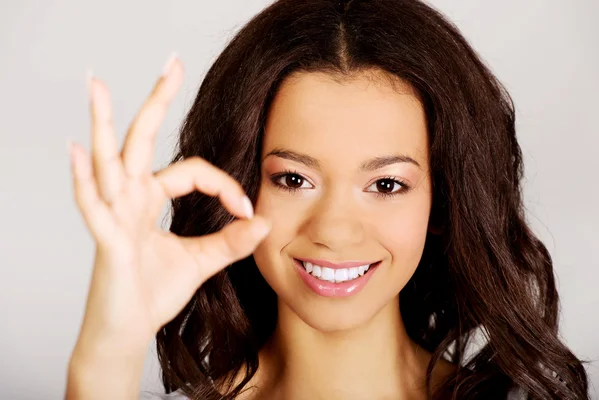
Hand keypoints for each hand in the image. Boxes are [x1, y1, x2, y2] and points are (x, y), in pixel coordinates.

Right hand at [68, 54, 270, 353]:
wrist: (129, 330)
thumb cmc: (155, 292)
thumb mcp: (202, 261)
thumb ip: (231, 241)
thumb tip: (263, 220)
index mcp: (151, 200)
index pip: (192, 171)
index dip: (224, 184)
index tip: (247, 209)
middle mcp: (131, 198)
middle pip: (142, 140)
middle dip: (156, 101)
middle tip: (171, 64)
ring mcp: (115, 215)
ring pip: (109, 161)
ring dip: (105, 123)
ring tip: (99, 86)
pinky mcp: (108, 239)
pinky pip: (93, 206)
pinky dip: (84, 180)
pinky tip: (78, 150)